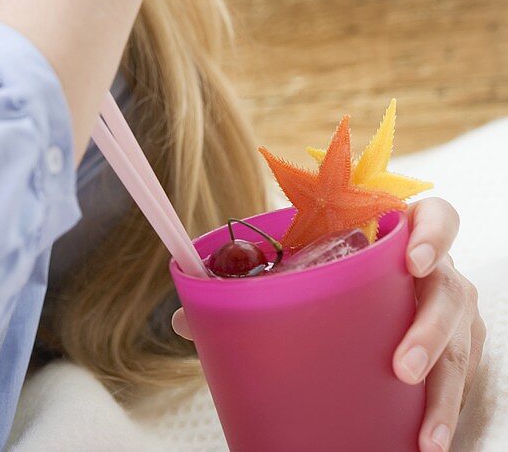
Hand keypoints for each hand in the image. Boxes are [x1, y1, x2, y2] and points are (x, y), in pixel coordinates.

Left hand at [170, 197, 485, 451]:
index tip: (413, 257)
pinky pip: (459, 382)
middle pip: (450, 289)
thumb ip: (248, 287)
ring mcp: (448, 312)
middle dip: (430, 327)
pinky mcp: (455, 354)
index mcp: (396, 233)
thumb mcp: (300, 272)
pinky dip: (444, 415)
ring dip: (443, 388)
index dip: (433, 231)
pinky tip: (426, 443)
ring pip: (462, 343)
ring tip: (422, 431)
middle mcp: (433, 270)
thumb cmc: (329, 277)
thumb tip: (181, 316)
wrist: (365, 306)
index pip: (434, 216)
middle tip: (400, 363)